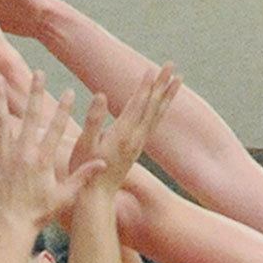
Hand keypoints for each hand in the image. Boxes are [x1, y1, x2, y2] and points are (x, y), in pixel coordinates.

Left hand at [0, 71, 104, 230]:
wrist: (8, 226)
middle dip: (34, 93)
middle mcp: (22, 152)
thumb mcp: (64, 197)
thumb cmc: (37, 214)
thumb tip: (102, 163)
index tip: (69, 92)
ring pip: (1, 120)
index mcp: (42, 160)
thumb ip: (82, 177)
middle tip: (37, 73)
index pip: (56, 128)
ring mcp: (3, 155)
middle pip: (29, 116)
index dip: (64, 109)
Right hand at [68, 64, 179, 197]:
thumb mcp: (84, 145)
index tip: (153, 68)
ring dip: (167, 96)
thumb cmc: (85, 171)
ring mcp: (138, 144)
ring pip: (157, 115)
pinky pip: (154, 124)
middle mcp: (135, 139)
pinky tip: (163, 104)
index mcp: (122, 135)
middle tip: (171, 65)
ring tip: (178, 80)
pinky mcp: (137, 149)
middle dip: (162, 84)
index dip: (145, 85)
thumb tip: (100, 96)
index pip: (137, 104)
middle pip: (152, 106)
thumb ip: (93, 120)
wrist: (97, 198)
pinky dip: (161, 110)